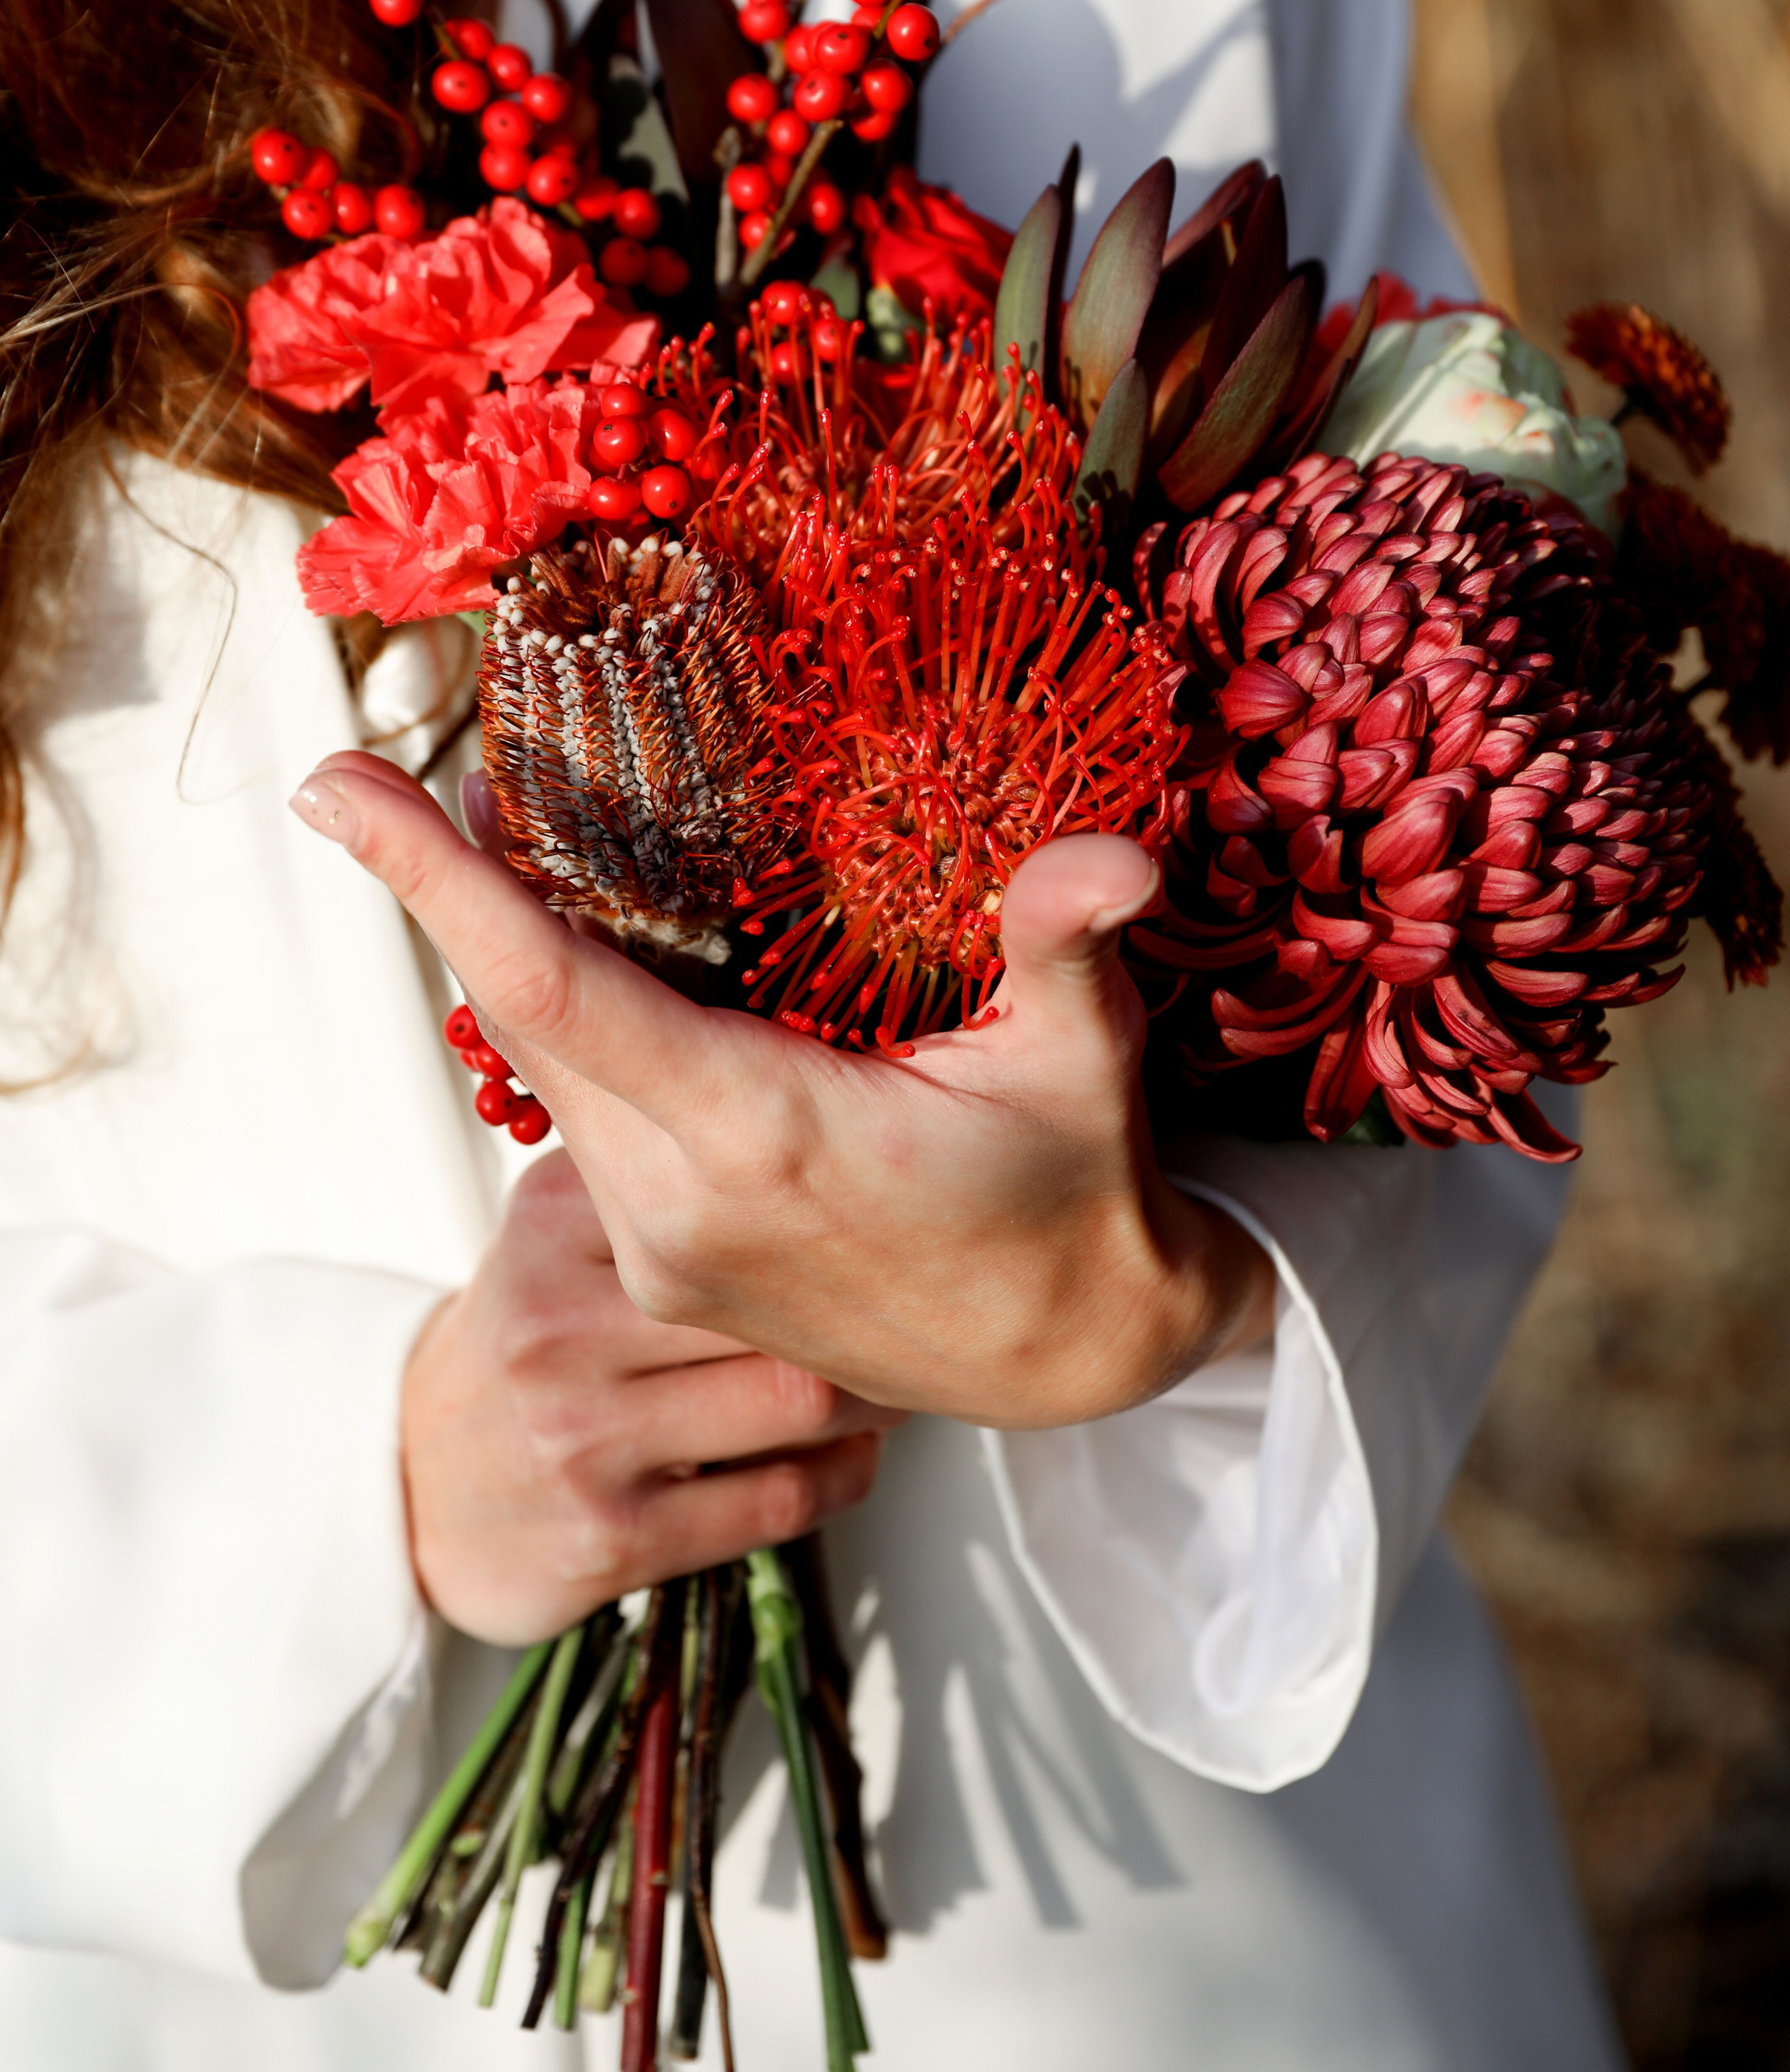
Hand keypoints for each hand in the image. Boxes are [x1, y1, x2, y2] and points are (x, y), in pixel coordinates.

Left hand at [296, 753, 1277, 1429]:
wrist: (1067, 1355)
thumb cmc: (1073, 1193)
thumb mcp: (1082, 1059)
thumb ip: (1069, 944)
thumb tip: (1111, 854)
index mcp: (754, 1137)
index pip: (549, 984)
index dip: (432, 881)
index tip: (335, 788)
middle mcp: (674, 1202)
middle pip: (517, 1010)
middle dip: (446, 891)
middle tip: (386, 777)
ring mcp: (657, 1244)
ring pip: (545, 1065)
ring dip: (513, 957)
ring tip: (508, 837)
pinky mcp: (663, 1260)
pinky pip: (581, 1114)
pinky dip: (567, 1026)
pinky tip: (603, 960)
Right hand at [402, 1146, 899, 1643]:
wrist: (415, 1485)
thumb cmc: (531, 1334)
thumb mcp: (559, 1220)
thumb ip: (650, 1150)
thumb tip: (796, 1062)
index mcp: (554, 1219)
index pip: (720, 1174)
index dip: (826, 1184)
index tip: (886, 1178)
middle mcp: (561, 1322)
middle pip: (773, 1288)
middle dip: (870, 1290)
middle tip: (928, 1281)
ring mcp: (583, 1436)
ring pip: (796, 1397)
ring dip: (878, 1386)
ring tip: (903, 1364)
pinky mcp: (612, 1538)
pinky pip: (781, 1498)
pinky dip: (848, 1469)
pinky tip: (860, 1447)